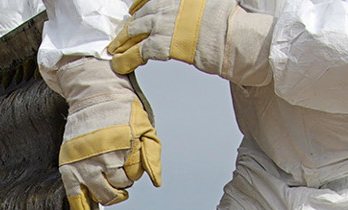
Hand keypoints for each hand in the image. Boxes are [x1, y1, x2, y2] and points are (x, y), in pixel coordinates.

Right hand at [54, 58, 161, 209]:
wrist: (93, 94)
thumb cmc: (121, 111)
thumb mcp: (145, 127)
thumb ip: (152, 155)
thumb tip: (156, 182)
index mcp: (125, 146)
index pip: (134, 175)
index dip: (134, 170)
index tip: (129, 158)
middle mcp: (105, 156)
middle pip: (119, 186)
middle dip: (122, 180)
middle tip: (117, 166)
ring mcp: (85, 162)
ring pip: (102, 194)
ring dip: (108, 192)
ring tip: (109, 181)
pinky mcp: (69, 166)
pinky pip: (75, 197)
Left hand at [109, 0, 272, 86]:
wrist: (232, 37)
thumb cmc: (228, 22)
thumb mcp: (211, 0)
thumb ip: (195, 4)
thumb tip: (193, 9)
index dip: (139, 7)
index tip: (132, 13)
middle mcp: (166, 5)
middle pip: (140, 15)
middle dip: (129, 27)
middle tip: (120, 37)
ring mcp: (162, 23)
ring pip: (134, 31)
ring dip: (123, 42)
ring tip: (115, 51)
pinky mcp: (161, 44)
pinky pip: (137, 51)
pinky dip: (126, 59)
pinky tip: (120, 65)